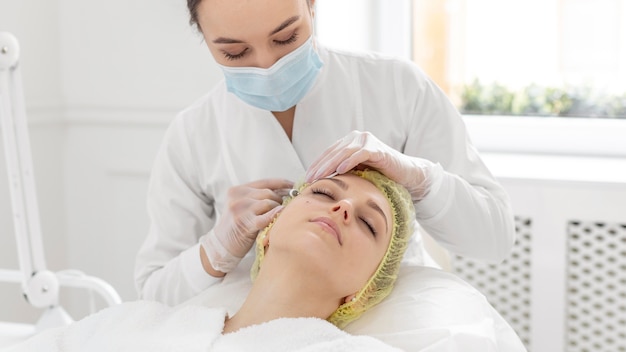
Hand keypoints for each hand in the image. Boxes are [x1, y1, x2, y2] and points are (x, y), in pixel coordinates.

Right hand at [201, 178, 292, 273]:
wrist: (221, 245)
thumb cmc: (236, 227)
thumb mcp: (243, 206)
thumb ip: (259, 198)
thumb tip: (286, 192)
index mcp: (237, 190)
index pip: (265, 182)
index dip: (282, 183)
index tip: (294, 187)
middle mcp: (237, 197)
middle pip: (268, 192)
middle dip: (280, 200)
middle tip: (285, 208)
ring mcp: (239, 210)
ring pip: (268, 203)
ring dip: (277, 210)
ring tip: (277, 217)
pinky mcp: (244, 223)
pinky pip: (266, 217)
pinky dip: (275, 216)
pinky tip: (279, 219)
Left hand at [305, 131, 433, 200]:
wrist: (405, 174)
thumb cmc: (380, 175)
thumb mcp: (357, 172)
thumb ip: (342, 170)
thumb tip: (320, 182)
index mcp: (350, 141)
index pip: (329, 152)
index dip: (317, 164)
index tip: (306, 177)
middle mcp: (357, 137)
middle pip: (334, 152)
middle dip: (321, 166)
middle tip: (310, 178)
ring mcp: (367, 141)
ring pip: (345, 153)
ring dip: (331, 165)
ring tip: (321, 176)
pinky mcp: (377, 149)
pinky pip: (361, 154)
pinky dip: (350, 162)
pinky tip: (341, 170)